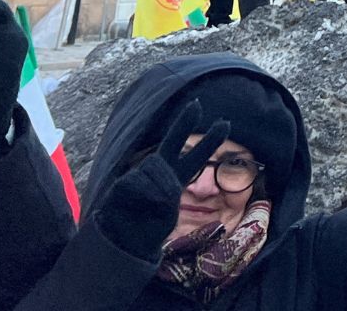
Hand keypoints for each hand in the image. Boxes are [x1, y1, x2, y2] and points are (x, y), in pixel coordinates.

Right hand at [93, 99, 229, 259]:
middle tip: (196, 104)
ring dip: (156, 187)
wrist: (120, 242)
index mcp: (174, 179)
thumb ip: (166, 190)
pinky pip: (138, 181)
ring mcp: (140, 173)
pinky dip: (140, 194)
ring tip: (145, 208)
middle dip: (183, 124)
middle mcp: (158, 171)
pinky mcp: (124, 181)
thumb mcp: (167, 213)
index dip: (210, 141)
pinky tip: (132, 206)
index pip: (196, 158)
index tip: (225, 123)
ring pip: (156, 169)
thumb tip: (154, 170)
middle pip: (172, 143)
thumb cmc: (146, 229)